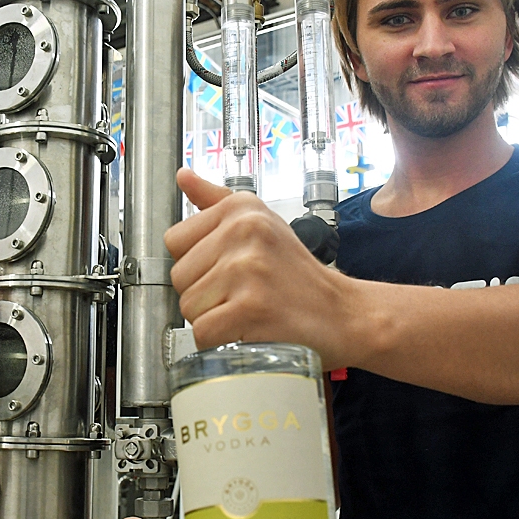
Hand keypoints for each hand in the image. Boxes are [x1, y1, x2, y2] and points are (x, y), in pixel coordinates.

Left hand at [163, 168, 354, 367]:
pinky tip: (246, 331)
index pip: (175, 240)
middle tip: (241, 295)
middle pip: (179, 277)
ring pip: (189, 307)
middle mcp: (244, 232)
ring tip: (246, 312)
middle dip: (203, 294)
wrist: (343, 314)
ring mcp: (247, 269)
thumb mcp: (262, 223)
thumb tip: (183, 176)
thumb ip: (216, 200)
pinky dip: (219, 342)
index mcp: (241, 209)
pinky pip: (204, 333)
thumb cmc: (298, 275)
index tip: (225, 270)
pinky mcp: (251, 307)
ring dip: (212, 319)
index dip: (197, 263)